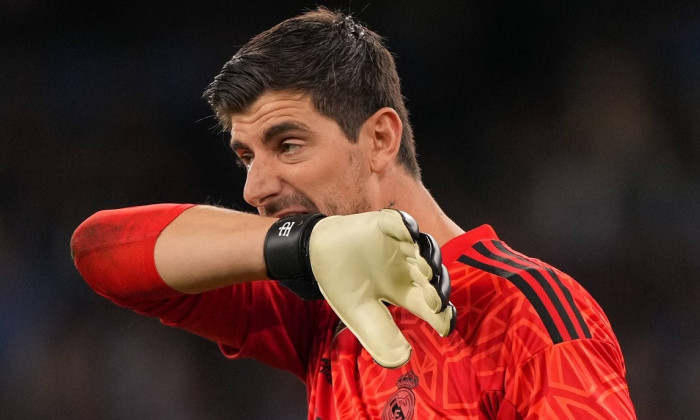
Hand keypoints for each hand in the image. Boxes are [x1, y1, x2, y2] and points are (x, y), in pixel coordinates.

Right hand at [264, 209, 455, 367]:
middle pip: (432, 278)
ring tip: (425, 269)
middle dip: (436, 288)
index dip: (441, 314)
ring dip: (427, 258)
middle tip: (435, 299)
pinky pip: (401, 222)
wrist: (317, 254)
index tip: (445, 325)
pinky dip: (406, 226)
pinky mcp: (387, 224)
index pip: (430, 304)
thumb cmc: (342, 283)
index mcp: (405, 291)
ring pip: (423, 249)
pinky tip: (409, 232)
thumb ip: (380, 336)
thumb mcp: (359, 314)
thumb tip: (404, 359)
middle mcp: (409, 268)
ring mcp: (401, 245)